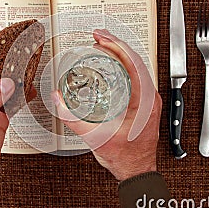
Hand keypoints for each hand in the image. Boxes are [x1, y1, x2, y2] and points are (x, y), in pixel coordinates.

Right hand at [52, 30, 161, 180]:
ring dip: (120, 54)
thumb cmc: (126, 158)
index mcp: (145, 102)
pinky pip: (135, 76)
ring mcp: (149, 100)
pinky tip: (111, 63)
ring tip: (103, 45)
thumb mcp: (95, 137)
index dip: (117, 46)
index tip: (103, 38)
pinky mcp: (144, 103)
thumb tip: (58, 100)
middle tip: (99, 36)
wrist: (136, 171)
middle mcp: (150, 98)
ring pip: (137, 67)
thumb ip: (73, 119)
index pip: (134, 63)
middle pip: (136, 61)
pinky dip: (122, 66)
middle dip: (116, 45)